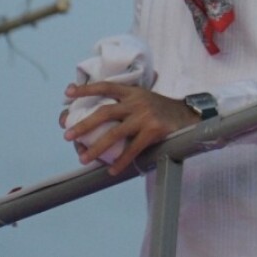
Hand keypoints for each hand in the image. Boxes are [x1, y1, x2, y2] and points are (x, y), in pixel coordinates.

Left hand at [62, 82, 199, 175]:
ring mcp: (146, 116)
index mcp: (133, 92)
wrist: (189, 116)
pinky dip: (121, 161)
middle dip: (84, 125)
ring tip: (84, 159)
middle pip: (105, 111)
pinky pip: (133, 148)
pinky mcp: (154, 130)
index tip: (67, 94)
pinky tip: (112, 170)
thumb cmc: (161, 110)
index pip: (106, 87)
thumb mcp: (145, 99)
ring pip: (115, 133)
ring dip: (97, 148)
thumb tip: (99, 115)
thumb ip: (126, 103)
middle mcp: (138, 101)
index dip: (86, 89)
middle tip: (67, 135)